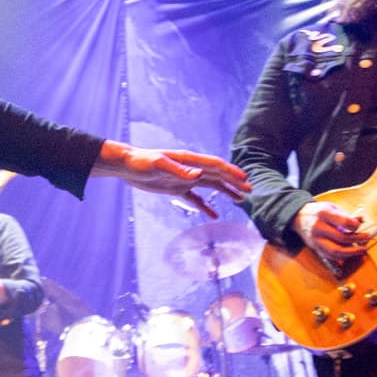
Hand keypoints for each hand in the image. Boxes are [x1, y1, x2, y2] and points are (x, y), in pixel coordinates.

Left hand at [93, 142, 251, 217]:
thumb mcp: (158, 165)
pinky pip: (195, 199)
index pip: (215, 165)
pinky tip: (214, 215)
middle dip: (234, 182)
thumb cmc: (141, 162)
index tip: (244, 179)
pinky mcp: (177, 188)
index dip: (230, 172)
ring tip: (240, 199)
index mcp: (189, 160)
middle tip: (249, 190)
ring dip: (225, 191)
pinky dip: (205, 206)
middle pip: (217, 175)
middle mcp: (190, 168)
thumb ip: (179, 170)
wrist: (127, 166)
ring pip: (211, 185)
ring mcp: (185, 178)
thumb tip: (198, 175)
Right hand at [296, 200, 370, 262]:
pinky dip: (343, 257)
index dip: (355, 225)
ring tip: (362, 250)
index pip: (343, 222)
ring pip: (336, 251)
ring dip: (352, 252)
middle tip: (366, 238)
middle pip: (341, 238)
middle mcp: (318, 227)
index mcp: (323, 214)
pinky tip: (351, 253)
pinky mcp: (315, 248)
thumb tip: (361, 220)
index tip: (360, 225)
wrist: (299, 218)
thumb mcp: (331, 207)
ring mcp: (316, 240)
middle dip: (357, 239)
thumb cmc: (318, 212)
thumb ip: (346, 215)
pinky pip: (331, 256)